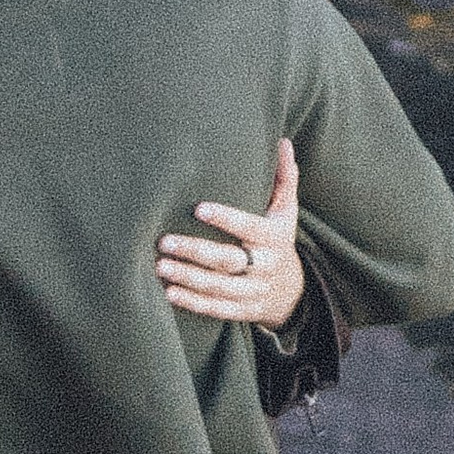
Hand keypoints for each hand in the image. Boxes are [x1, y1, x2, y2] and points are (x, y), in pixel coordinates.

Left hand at [158, 139, 303, 329]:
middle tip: (164, 241)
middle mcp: (264, 267)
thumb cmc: (278, 240)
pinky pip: (216, 309)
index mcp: (274, 238)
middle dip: (196, 251)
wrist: (292, 291)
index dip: (226, 219)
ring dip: (189, 278)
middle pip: (229, 260)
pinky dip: (192, 302)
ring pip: (220, 287)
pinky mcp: (243, 311)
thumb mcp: (286, 211)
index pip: (249, 227)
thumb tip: (282, 142)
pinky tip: (168, 292)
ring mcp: (254, 292)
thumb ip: (284, 179)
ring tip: (160, 266)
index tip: (198, 209)